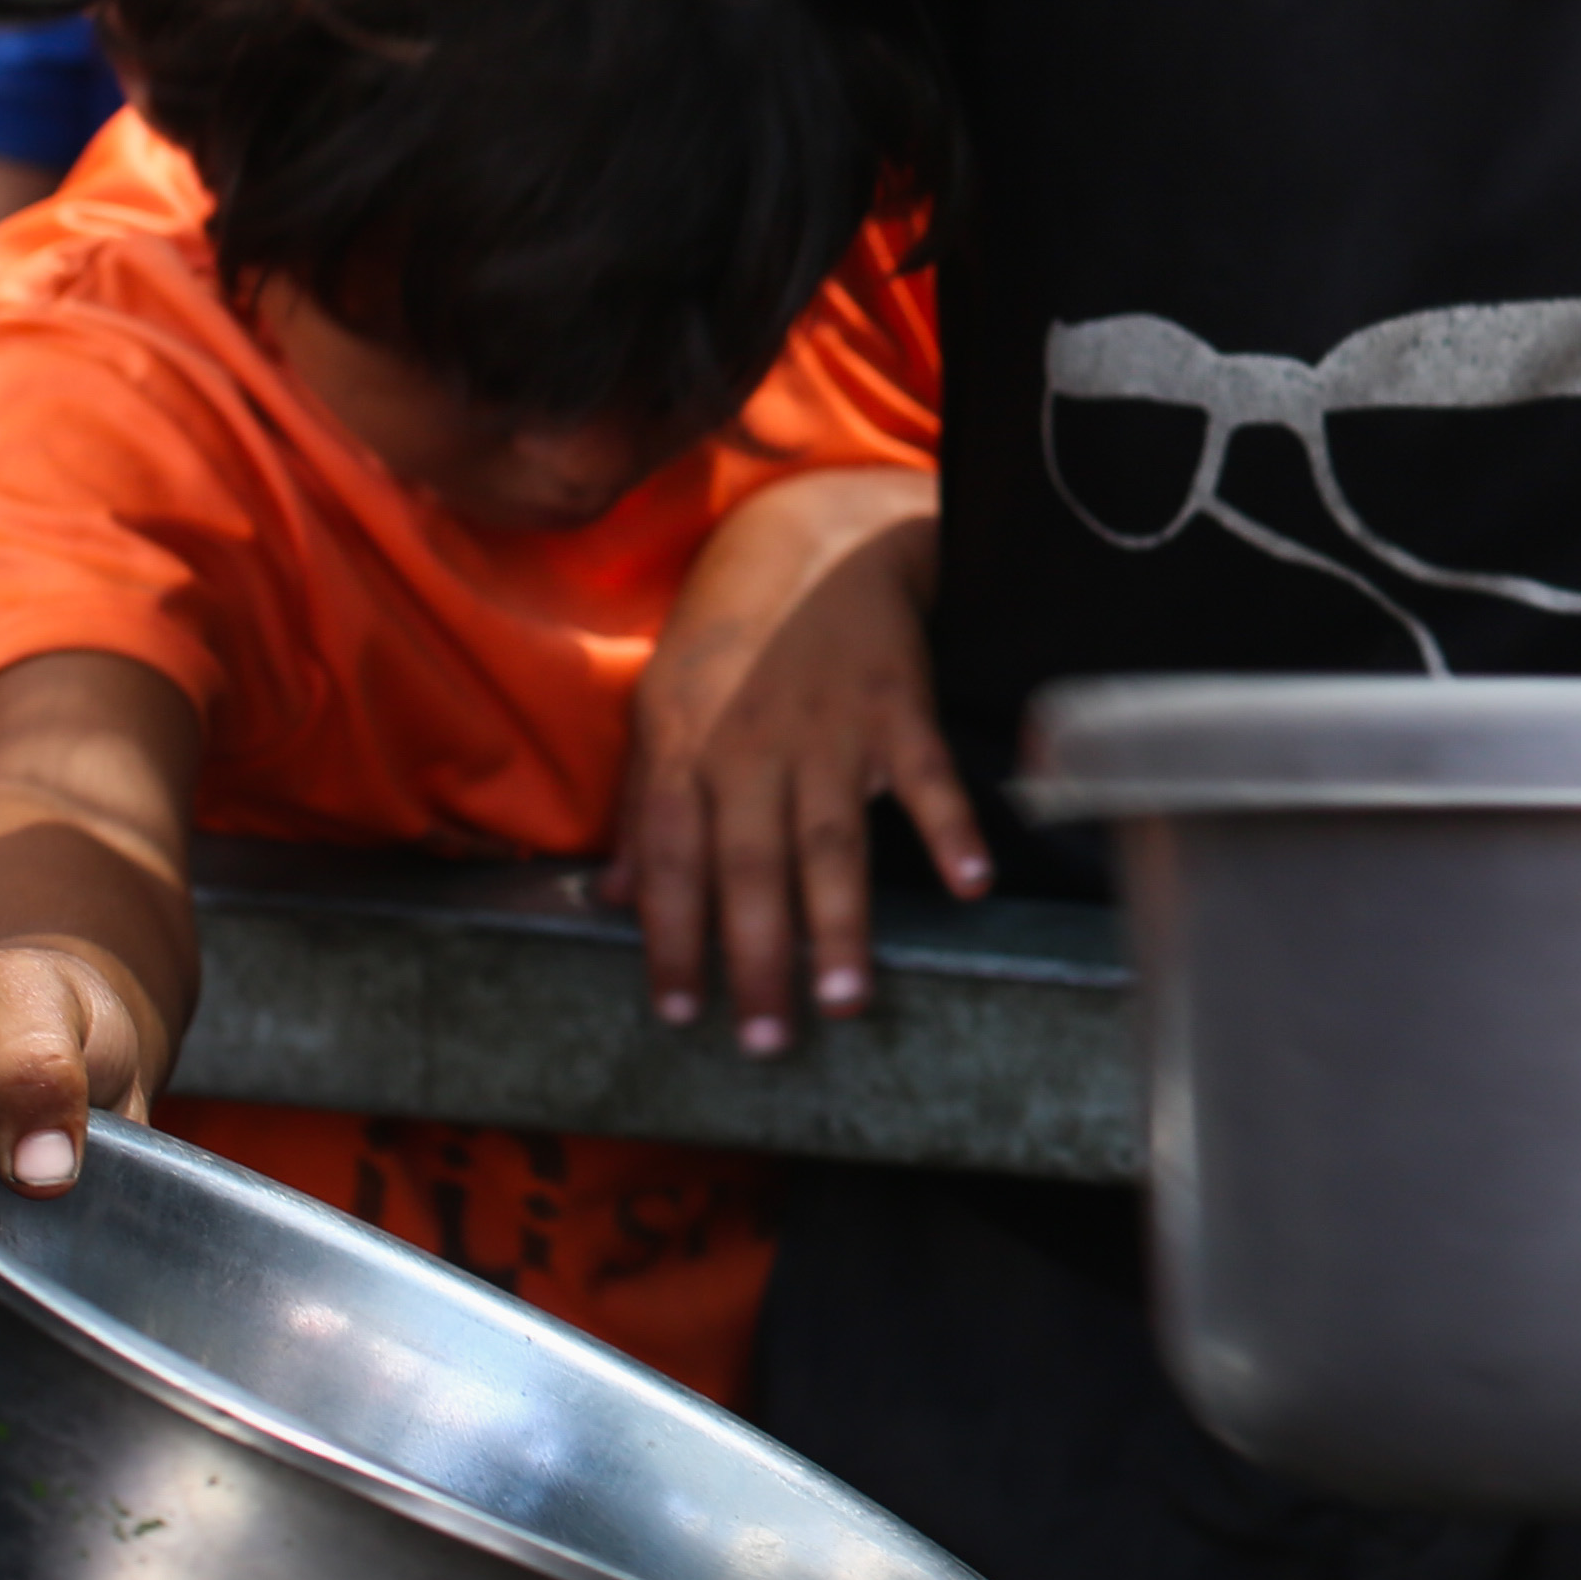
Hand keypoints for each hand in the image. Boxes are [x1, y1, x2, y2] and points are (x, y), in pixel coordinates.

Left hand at [605, 471, 970, 1055]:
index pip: (669, 859)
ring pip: (829, 839)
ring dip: (839, 923)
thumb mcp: (665, 707)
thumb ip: (640, 804)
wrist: (815, 538)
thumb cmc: (733, 637)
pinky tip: (969, 885)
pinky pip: (924, 775)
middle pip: (749, 866)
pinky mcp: (896, 703)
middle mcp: (751, 745)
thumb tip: (610, 896)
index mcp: (686, 749)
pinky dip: (949, 828)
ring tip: (847, 1000)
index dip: (671, 937)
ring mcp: (827, 725)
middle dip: (756, 958)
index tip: (679, 1011)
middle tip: (765, 1041)